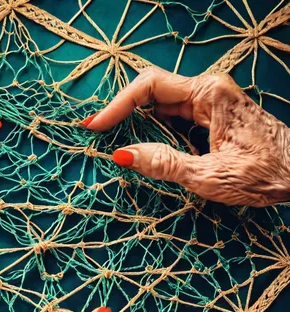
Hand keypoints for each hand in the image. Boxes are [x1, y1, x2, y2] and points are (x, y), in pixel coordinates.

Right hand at [83, 67, 289, 206]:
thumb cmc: (265, 174)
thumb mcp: (209, 175)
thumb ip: (164, 164)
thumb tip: (122, 156)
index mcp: (209, 94)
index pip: (149, 86)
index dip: (117, 105)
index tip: (96, 126)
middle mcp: (208, 91)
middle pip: (151, 91)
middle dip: (122, 112)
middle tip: (98, 135)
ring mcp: (210, 103)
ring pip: (160, 105)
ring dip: (136, 123)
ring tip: (113, 142)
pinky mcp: (211, 117)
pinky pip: (173, 117)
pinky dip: (153, 131)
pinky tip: (142, 146)